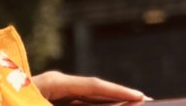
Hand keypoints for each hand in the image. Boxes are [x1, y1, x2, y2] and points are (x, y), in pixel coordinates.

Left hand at [32, 70, 150, 103]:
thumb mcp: (40, 105)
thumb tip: (98, 103)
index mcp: (55, 81)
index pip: (93, 86)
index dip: (117, 92)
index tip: (141, 97)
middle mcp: (57, 82)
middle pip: (93, 89)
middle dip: (118, 96)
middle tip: (145, 101)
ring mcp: (54, 89)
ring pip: (86, 97)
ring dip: (107, 102)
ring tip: (130, 105)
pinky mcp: (50, 98)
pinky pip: (77, 102)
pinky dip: (92, 105)